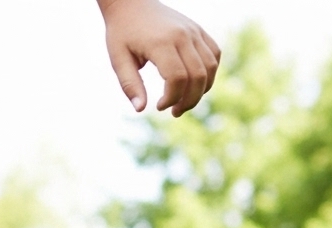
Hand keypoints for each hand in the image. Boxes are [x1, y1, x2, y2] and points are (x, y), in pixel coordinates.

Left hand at [100, 0, 220, 116]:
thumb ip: (130, 85)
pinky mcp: (199, 30)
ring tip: (184, 102)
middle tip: (174, 112)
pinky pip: (214, 54)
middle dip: (189, 100)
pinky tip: (194, 84)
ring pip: (210, 66)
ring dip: (201, 90)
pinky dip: (209, 73)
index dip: (171, 99)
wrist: (133, 3)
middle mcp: (183, 35)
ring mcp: (194, 31)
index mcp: (162, 43)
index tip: (158, 107)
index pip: (177, 78)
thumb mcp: (118, 60)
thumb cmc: (122, 34)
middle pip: (198, 75)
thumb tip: (140, 109)